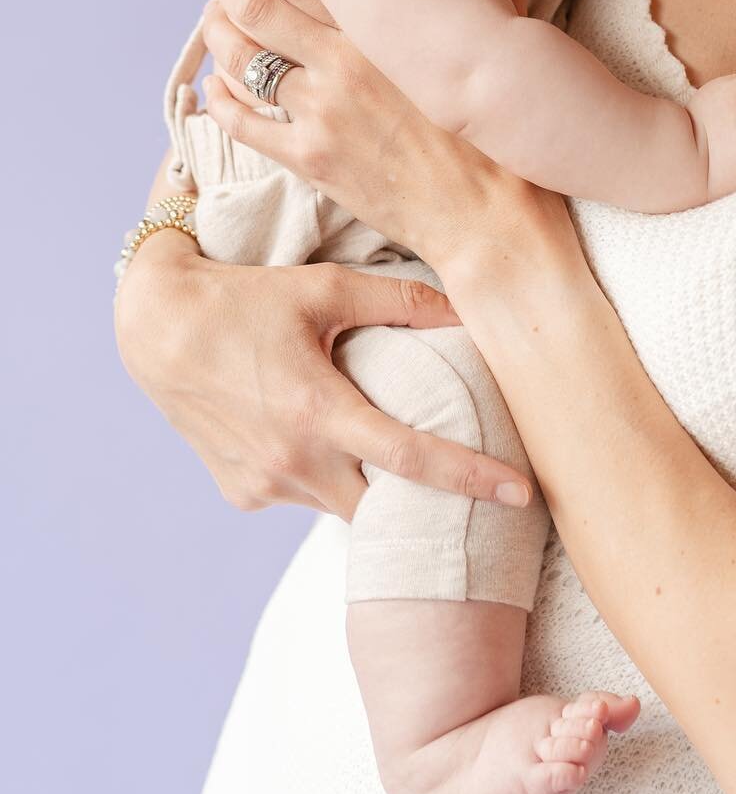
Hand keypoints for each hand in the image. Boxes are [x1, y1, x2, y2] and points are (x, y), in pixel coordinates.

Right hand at [114, 215, 534, 519]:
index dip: (472, 479)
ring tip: (396, 448)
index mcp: (319, 413)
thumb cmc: (245, 298)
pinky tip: (324, 436)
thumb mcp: (324, 289)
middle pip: (383, 503)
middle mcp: (292, 463)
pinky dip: (325, 473)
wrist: (155, 326)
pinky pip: (304, 493)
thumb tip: (469, 302)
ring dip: (372, 482)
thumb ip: (400, 300)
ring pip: (343, 502)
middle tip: (470, 480)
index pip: (412, 459)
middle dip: (425, 499)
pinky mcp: (242, 493)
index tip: (522, 494)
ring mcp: (264, 486)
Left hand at [199, 0, 576, 276]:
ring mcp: (322, 112)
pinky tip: (216, 87)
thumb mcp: (508, 33)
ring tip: (214, 21)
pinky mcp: (310, 160)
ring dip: (217, 35)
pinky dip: (220, 100)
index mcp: (384, 27)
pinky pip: (243, 122)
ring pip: (242, 59)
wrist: (490, 215)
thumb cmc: (502, 125)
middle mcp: (345, 62)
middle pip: (257, 6)